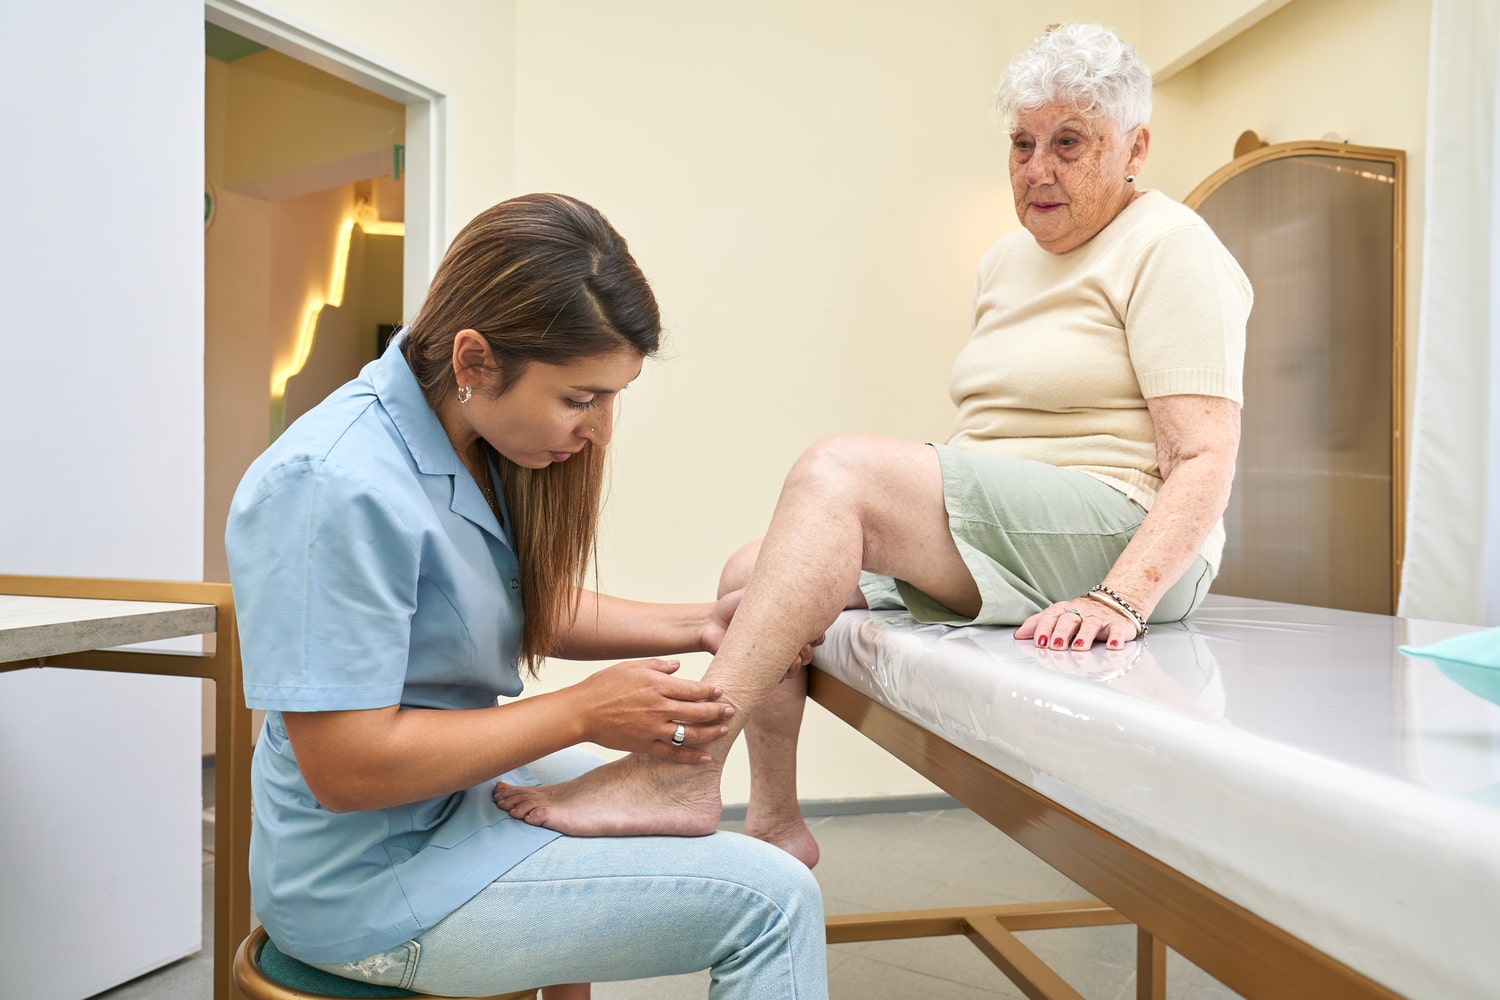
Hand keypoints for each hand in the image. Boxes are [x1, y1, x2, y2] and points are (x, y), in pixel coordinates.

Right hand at [575, 658, 734, 761]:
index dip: (711, 691)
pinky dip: (691, 757)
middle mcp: (658, 708)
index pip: (693, 689)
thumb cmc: (604, 685)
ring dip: (711, 733)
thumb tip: (679, 666)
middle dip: (717, 711)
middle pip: (697, 712)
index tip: (720, 692)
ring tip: (724, 730)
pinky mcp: (644, 746)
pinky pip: (673, 754)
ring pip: (690, 734)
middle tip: (731, 710)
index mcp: (656, 686)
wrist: (581, 712)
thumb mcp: (631, 666)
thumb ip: (658, 665)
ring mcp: (652, 729)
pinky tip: (705, 757)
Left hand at [702, 588, 820, 675]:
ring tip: (794, 660)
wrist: (711, 622)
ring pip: (795, 667)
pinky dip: (780, 676)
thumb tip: (794, 579)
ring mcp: (772, 658)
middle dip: (808, 652)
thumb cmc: (735, 605)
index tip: (816, 634)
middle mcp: (783, 643)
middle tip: (803, 647)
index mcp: (788, 624)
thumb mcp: (756, 592)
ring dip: (796, 665)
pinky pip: (775, 679)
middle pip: (808, 653)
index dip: (818, 635)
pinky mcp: (758, 671)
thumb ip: (775, 589)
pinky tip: (780, 672)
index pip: (813, 633)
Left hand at [1015, 597, 1139, 650]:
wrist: (1115, 603)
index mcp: (1064, 610)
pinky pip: (1118, 629)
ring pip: (1091, 624)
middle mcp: (1081, 611)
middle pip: (1069, 619)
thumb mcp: (1059, 616)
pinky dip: (1116, 638)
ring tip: (1079, 647)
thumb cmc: (1081, 614)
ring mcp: (1100, 617)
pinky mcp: (1118, 624)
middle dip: (1061, 632)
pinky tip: (1113, 646)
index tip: (1039, 642)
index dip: (1044, 628)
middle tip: (1056, 646)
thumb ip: (1039, 624)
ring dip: (1085, 636)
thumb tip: (1018, 635)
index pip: (1051, 616)